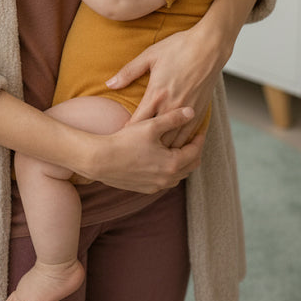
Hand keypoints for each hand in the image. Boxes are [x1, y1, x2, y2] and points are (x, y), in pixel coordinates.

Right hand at [88, 106, 203, 192]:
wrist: (100, 160)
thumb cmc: (125, 141)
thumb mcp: (151, 126)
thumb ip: (173, 118)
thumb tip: (192, 112)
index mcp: (172, 164)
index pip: (195, 152)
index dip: (199, 139)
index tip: (200, 129)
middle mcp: (167, 179)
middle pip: (190, 166)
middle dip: (193, 152)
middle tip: (193, 139)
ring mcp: (156, 186)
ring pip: (178, 175)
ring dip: (182, 162)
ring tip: (179, 148)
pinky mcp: (145, 189)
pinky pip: (164, 181)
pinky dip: (169, 170)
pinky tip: (162, 159)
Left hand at [105, 19, 229, 146]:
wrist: (209, 46)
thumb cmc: (179, 47)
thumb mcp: (149, 56)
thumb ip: (128, 72)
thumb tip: (110, 84)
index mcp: (156, 94)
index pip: (138, 122)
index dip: (128, 133)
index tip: (120, 140)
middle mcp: (171, 106)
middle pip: (155, 136)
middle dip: (144, 146)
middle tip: (133, 153)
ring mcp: (187, 111)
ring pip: (173, 140)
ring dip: (163, 149)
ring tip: (151, 156)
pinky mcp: (199, 111)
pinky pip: (189, 135)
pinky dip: (180, 143)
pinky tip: (174, 148)